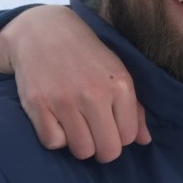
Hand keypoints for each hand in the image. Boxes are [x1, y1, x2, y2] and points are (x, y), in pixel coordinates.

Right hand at [0, 5, 150, 161]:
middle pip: (107, 150)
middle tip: (96, 134)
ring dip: (80, 144)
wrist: (45, 32)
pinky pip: (53, 142)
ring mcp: (65, 100)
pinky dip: (56, 137)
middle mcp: (95, 94)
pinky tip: (58, 120)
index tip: (112, 126)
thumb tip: (145, 141)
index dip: (120, 137)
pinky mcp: (38, 104)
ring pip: (81, 150)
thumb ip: (135, 108)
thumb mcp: (119, 73)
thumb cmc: (88, 56)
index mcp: (121, 85)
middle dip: (103, 149)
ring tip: (78, 126)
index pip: (128, 136)